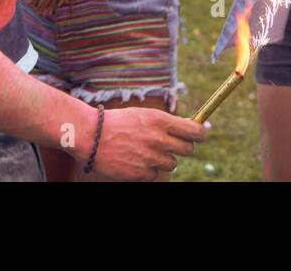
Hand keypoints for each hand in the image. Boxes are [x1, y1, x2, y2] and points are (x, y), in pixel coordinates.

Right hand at [84, 107, 205, 180]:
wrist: (91, 136)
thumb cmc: (119, 122)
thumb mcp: (145, 115)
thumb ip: (168, 123)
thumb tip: (198, 128)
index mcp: (160, 121)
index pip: (194, 131)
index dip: (200, 133)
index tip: (200, 134)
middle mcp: (158, 139)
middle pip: (187, 149)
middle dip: (182, 147)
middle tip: (170, 144)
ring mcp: (150, 158)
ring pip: (172, 164)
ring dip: (163, 159)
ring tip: (146, 151)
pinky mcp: (140, 173)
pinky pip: (155, 175)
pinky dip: (148, 170)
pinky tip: (135, 160)